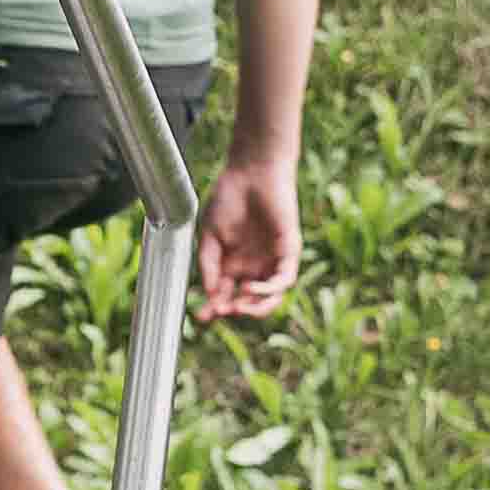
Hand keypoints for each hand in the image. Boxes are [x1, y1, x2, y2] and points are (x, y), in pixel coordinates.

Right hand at [195, 159, 300, 319]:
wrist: (251, 171)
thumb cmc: (229, 197)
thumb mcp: (209, 234)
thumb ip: (209, 264)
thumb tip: (209, 293)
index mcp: (231, 262)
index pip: (224, 293)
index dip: (214, 307)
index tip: (200, 317)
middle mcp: (253, 265)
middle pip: (246, 300)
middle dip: (233, 311)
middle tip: (219, 312)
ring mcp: (271, 260)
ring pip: (269, 297)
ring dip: (254, 307)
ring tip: (238, 307)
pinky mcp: (288, 252)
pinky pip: (284, 279)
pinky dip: (269, 289)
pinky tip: (251, 287)